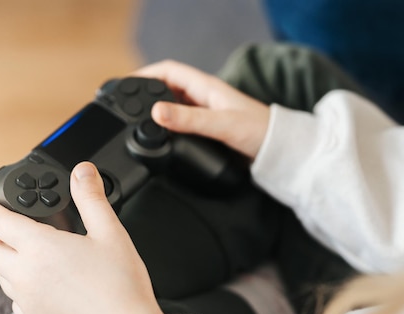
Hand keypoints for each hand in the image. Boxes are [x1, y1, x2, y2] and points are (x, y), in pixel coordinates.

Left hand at [0, 162, 163, 313]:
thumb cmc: (121, 285)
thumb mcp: (110, 233)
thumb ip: (91, 198)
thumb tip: (82, 171)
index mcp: (40, 248)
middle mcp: (26, 275)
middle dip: (0, 237)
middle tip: (21, 231)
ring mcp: (28, 302)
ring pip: (3, 277)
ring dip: (13, 264)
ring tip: (40, 259)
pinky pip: (17, 301)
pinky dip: (25, 289)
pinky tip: (50, 287)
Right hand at [135, 60, 269, 158]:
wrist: (279, 151)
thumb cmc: (258, 132)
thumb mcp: (221, 125)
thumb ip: (189, 120)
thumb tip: (156, 113)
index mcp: (206, 87)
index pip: (168, 71)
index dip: (145, 74)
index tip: (125, 85)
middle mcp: (203, 97)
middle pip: (166, 88)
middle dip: (145, 94)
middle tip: (125, 105)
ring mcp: (205, 112)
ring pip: (173, 106)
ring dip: (156, 111)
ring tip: (136, 121)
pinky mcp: (208, 128)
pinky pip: (182, 122)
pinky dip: (168, 127)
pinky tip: (161, 137)